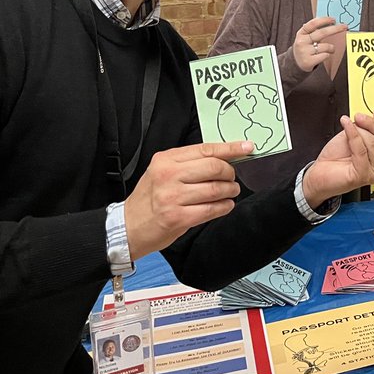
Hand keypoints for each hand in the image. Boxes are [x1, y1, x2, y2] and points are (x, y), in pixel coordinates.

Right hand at [124, 140, 252, 260]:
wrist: (127, 226)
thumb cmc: (149, 198)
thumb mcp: (163, 171)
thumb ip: (189, 163)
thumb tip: (224, 156)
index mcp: (166, 160)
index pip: (206, 149)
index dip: (230, 148)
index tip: (247, 147)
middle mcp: (168, 175)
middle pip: (215, 167)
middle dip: (230, 173)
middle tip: (232, 179)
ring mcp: (172, 197)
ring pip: (216, 189)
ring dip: (230, 191)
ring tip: (230, 192)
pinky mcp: (177, 218)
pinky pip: (212, 209)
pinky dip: (225, 207)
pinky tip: (225, 205)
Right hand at [293, 16, 347, 70]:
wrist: (296, 64)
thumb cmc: (305, 48)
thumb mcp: (305, 38)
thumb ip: (314, 31)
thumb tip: (330, 22)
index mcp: (301, 33)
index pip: (313, 24)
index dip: (324, 20)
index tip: (333, 19)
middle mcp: (301, 42)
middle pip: (322, 33)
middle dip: (335, 29)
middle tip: (344, 27)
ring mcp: (304, 52)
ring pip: (326, 46)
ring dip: (332, 48)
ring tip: (330, 50)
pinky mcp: (308, 61)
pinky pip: (325, 55)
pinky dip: (328, 55)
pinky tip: (323, 56)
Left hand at [301, 111, 373, 209]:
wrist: (321, 172)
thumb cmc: (337, 155)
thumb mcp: (356, 134)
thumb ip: (367, 126)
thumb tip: (371, 114)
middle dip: (373, 123)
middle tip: (360, 116)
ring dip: (359, 130)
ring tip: (348, 125)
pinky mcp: (363, 175)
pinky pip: (360, 149)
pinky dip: (352, 133)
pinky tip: (346, 125)